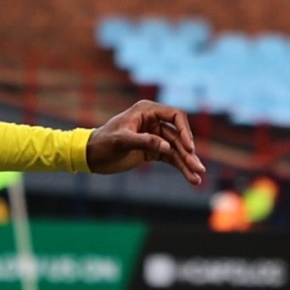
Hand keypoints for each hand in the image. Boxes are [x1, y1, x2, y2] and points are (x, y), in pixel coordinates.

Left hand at [85, 100, 203, 185]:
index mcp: (147, 111)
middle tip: (198, 168)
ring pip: (177, 150)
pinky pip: (171, 158)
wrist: (91, 156)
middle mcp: (154, 121)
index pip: (175, 116)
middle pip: (179, 136)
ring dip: (187, 163)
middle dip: (189, 153)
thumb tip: (167, 148)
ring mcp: (155, 136)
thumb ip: (144, 142)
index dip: (185, 131)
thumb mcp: (121, 141)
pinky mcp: (153, 151)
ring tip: (197, 178)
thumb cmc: (103, 143)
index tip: (189, 147)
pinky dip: (180, 168)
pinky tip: (190, 178)